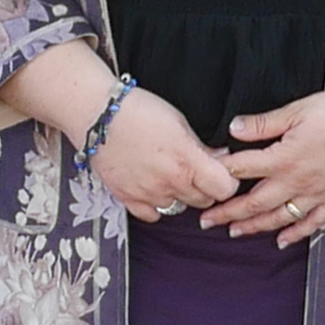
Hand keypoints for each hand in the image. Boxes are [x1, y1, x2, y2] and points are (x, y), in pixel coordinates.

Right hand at [92, 88, 239, 221]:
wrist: (97, 114)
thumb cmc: (138, 110)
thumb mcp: (179, 121)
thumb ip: (201, 146)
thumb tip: (219, 158)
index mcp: (187, 160)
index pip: (224, 189)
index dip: (227, 181)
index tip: (221, 173)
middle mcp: (170, 182)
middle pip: (203, 200)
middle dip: (204, 187)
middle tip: (194, 170)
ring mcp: (148, 193)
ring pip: (178, 208)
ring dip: (179, 195)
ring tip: (169, 175)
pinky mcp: (127, 198)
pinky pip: (152, 214)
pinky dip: (155, 205)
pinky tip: (152, 187)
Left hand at [210, 89, 324, 244]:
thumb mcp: (296, 110)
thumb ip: (263, 123)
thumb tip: (233, 129)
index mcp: (284, 157)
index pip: (243, 169)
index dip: (221, 175)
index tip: (203, 181)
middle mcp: (296, 181)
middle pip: (255, 202)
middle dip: (228, 213)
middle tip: (206, 222)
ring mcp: (316, 193)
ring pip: (280, 217)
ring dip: (255, 227)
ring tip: (234, 233)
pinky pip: (312, 223)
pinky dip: (296, 234)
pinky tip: (282, 242)